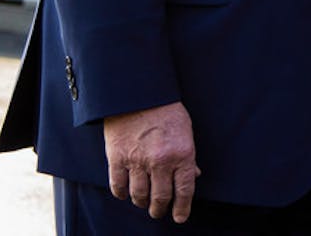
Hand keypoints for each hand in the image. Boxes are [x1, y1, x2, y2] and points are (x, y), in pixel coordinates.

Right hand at [103, 101, 200, 222]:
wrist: (138, 92)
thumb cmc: (165, 110)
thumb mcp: (186, 130)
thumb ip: (188, 156)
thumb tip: (194, 176)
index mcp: (182, 154)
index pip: (184, 190)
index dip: (182, 208)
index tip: (179, 217)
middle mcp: (161, 161)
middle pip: (160, 198)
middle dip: (160, 209)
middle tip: (159, 212)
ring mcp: (138, 161)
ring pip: (139, 195)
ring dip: (142, 203)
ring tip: (143, 203)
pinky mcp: (117, 158)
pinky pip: (118, 186)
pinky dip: (122, 194)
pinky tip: (125, 193)